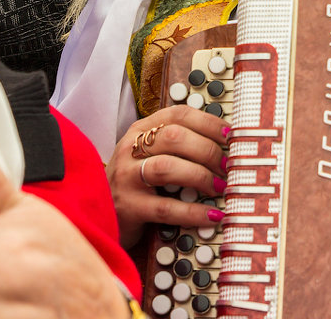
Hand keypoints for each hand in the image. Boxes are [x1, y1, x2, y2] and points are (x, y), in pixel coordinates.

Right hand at [110, 106, 228, 246]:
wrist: (100, 212)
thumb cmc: (135, 182)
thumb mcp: (151, 155)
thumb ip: (179, 145)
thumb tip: (226, 146)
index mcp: (141, 130)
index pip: (178, 114)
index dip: (209, 122)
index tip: (231, 135)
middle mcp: (130, 148)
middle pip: (175, 137)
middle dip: (208, 151)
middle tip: (227, 168)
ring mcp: (126, 177)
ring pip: (167, 167)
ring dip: (201, 176)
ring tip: (220, 188)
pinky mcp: (127, 206)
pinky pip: (165, 208)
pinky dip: (193, 212)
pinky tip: (211, 216)